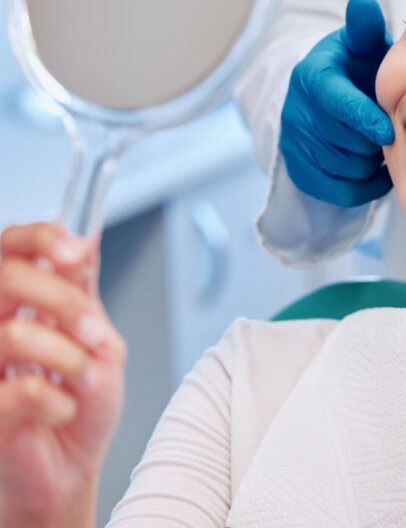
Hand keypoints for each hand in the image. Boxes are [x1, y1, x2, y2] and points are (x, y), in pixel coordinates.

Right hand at [0, 222, 125, 524]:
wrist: (72, 465)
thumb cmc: (81, 400)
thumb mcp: (98, 339)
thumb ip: (85, 296)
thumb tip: (85, 242)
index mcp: (17, 301)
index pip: (11, 245)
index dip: (41, 239)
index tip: (77, 254)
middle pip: (7, 277)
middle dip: (65, 301)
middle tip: (93, 332)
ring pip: (16, 334)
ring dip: (69, 358)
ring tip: (84, 379)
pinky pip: (21, 390)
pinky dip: (60, 401)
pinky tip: (62, 410)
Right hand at [280, 0, 394, 206]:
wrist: (329, 96)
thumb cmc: (356, 67)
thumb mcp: (361, 44)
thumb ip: (365, 27)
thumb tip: (363, 1)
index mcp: (311, 77)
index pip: (337, 104)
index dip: (364, 119)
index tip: (389, 130)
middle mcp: (296, 110)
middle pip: (345, 141)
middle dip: (374, 140)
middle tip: (392, 132)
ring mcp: (294, 143)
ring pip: (345, 168)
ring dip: (371, 162)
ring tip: (381, 146)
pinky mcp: (299, 170)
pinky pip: (339, 191)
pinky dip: (364, 185)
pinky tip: (375, 167)